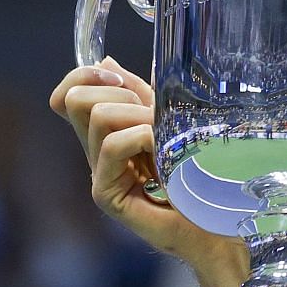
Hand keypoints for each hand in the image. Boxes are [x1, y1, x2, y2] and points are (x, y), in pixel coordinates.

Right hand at [47, 58, 248, 286]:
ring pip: (98, 115)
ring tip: (167, 139)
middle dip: (122, 93)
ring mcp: (100, 174)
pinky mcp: (107, 194)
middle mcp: (97, 152)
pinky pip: (113, 146)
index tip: (118, 77)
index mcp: (108, 133)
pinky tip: (166, 154)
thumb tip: (107, 62)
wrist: (218, 224)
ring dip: (140, 116)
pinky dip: (144, 138)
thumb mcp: (171, 120)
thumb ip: (141, 94)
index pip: (68, 96)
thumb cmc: (203, 174)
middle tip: (155, 117)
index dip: (84, 76)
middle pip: (76, 99)